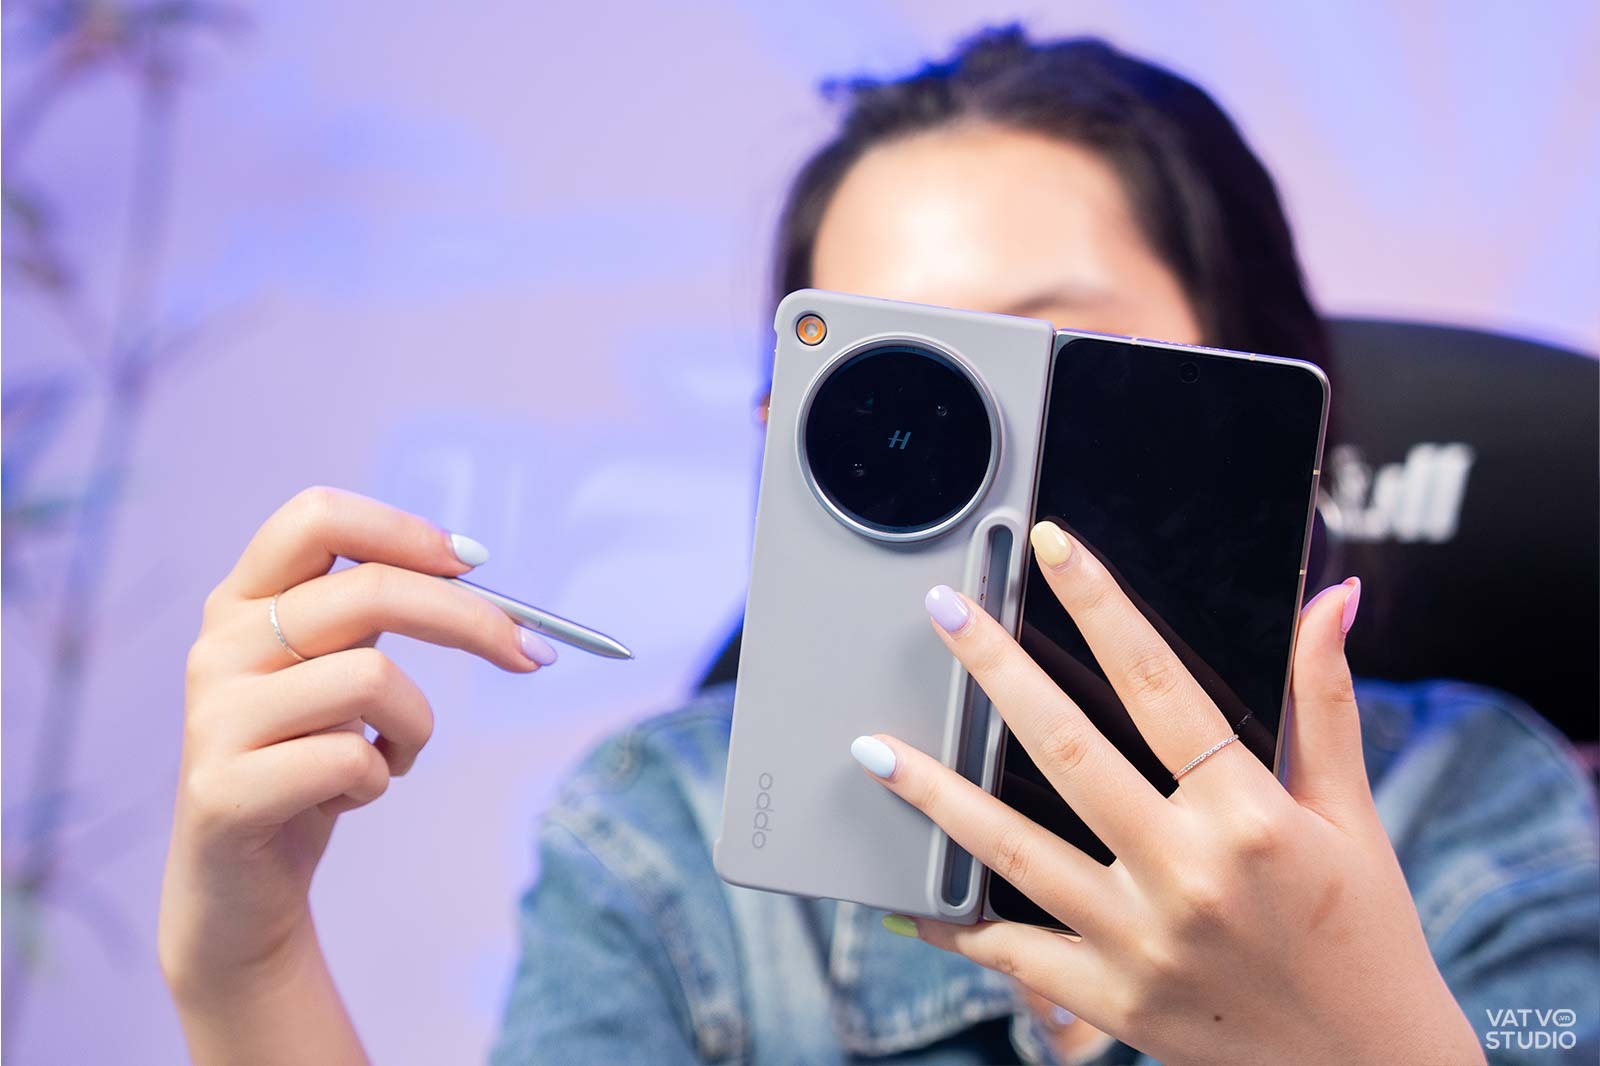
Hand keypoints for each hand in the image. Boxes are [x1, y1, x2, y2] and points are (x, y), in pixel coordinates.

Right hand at [158, 488, 554, 1041]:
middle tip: (533, 654)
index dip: (402, 529)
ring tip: (387, 758)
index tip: (475, 561)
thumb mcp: (334, 673)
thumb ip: (373, 616)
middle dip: (471, 621)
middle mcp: (218, 645)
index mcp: (242, 601)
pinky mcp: (223, 789)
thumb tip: (478, 572)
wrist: (236, 891)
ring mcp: (213, 716)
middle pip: (367, 593)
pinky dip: (377, 781)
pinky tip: (344, 800)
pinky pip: (352, 761)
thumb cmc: (307, 767)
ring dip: (414, 728)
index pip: (315, 516)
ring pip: (372, 680)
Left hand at [852, 521, 1482, 1065]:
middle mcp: (1187, 873)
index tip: (1056, 549)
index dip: (1102, 606)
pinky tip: (902, 890)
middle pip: (1068, 749)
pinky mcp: (1111, 999)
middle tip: (945, 611)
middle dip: (998, 672)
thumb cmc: (1365, 931)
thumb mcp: (1353, 814)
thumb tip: (1332, 597)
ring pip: (1013, 849)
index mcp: (1250, 815)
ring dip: (936, 793)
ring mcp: (1140, 940)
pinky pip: (1011, 951)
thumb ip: (1326, 701)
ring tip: (873, 745)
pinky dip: (951, 921)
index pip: (1158, 685)